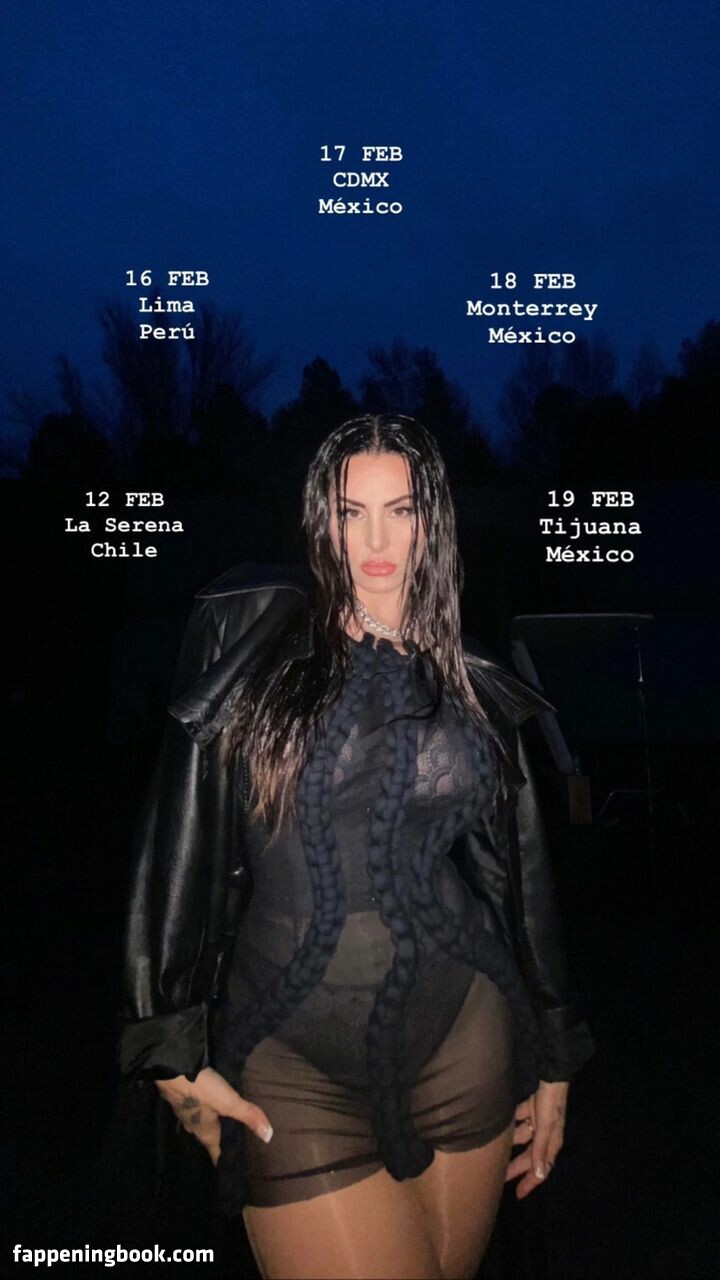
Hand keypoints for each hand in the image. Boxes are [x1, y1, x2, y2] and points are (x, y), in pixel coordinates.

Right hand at [154, 1066, 272, 1165]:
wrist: (171, 1067)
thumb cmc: (201, 1089)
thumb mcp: (228, 1102)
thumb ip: (248, 1116)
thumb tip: (269, 1137)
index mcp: (206, 1134)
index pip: (216, 1155)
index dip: (226, 1161)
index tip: (236, 1168)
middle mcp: (194, 1128)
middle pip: (210, 1139)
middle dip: (222, 1141)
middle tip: (238, 1141)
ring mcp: (185, 1113)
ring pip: (202, 1123)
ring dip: (213, 1124)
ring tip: (228, 1121)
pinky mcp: (181, 1098)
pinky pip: (196, 1110)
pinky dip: (206, 1110)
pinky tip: (211, 1103)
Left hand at [504, 1079, 568, 1198]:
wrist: (552, 1075)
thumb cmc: (551, 1103)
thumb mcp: (545, 1128)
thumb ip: (540, 1150)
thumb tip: (540, 1174)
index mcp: (551, 1142)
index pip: (541, 1168)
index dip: (530, 1182)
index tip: (518, 1194)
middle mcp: (545, 1134)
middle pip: (529, 1156)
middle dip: (516, 1167)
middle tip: (499, 1178)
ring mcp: (537, 1121)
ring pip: (522, 1138)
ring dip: (511, 1145)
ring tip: (494, 1153)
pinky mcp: (530, 1108)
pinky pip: (519, 1119)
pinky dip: (510, 1123)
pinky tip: (498, 1126)